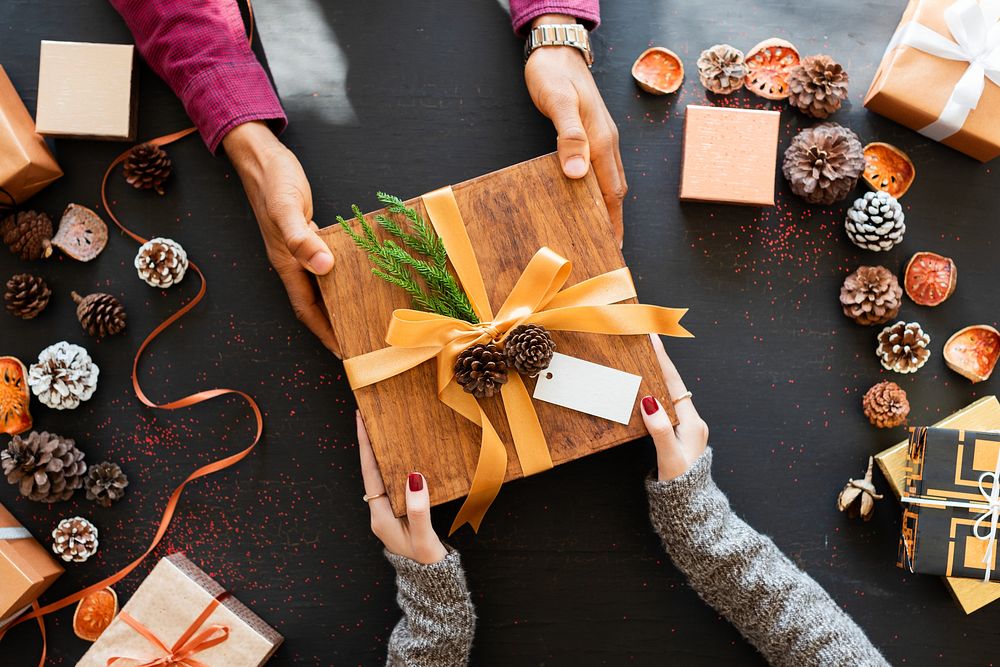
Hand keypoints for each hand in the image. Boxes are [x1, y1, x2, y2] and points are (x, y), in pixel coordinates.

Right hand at [222, 121, 340, 356]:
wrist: (262, 157)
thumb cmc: (273, 182)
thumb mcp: (287, 210)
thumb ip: (302, 239)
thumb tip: (325, 268)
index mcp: (286, 264)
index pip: (306, 309)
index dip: (323, 333)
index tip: (343, 353)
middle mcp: (292, 262)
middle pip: (315, 304)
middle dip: (334, 325)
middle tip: (361, 340)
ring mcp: (300, 250)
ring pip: (321, 286)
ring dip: (338, 303)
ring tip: (363, 316)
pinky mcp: (308, 235)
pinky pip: (325, 265)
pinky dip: (339, 276)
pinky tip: (356, 277)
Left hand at [357, 411, 446, 563]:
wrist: (431, 583)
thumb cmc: (426, 562)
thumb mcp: (422, 538)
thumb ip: (417, 510)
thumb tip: (414, 477)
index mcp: (380, 515)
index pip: (370, 472)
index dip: (366, 445)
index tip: (361, 421)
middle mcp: (380, 511)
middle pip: (372, 469)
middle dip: (370, 443)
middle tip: (371, 416)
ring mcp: (388, 511)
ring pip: (382, 474)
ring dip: (382, 452)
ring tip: (384, 428)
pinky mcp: (399, 512)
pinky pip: (393, 482)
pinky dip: (395, 464)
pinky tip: (403, 455)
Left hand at [524, 15, 626, 244]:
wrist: (555, 51)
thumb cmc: (554, 75)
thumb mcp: (558, 103)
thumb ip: (568, 137)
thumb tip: (577, 175)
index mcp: (601, 140)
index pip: (613, 190)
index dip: (614, 221)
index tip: (614, 247)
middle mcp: (606, 142)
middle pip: (615, 190)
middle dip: (614, 220)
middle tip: (608, 249)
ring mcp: (600, 138)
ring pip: (608, 181)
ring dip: (606, 207)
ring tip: (598, 232)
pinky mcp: (589, 134)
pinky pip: (598, 169)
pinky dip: (596, 190)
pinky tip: (585, 198)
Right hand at [640, 334, 708, 480]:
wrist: (691, 506)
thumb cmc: (680, 484)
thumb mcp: (669, 456)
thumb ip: (659, 429)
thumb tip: (649, 401)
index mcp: (692, 422)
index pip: (674, 384)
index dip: (663, 360)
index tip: (654, 339)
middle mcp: (693, 421)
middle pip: (674, 385)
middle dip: (660, 363)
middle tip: (647, 342)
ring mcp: (689, 427)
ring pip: (672, 395)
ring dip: (659, 377)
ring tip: (646, 359)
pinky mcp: (682, 434)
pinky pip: (669, 406)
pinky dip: (659, 394)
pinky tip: (649, 390)